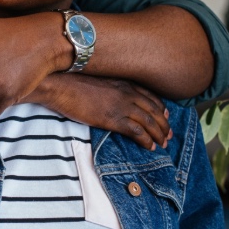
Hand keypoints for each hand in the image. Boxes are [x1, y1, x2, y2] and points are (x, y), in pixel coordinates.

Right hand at [33, 73, 170, 150]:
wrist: (60, 84)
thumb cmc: (73, 82)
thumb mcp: (99, 81)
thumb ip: (111, 88)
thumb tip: (112, 98)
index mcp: (124, 83)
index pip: (151, 96)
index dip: (161, 108)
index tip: (166, 117)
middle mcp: (127, 93)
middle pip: (154, 110)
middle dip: (164, 124)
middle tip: (169, 135)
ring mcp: (121, 106)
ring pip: (149, 122)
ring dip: (159, 134)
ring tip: (163, 144)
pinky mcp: (112, 119)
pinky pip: (136, 131)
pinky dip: (146, 140)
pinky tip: (150, 147)